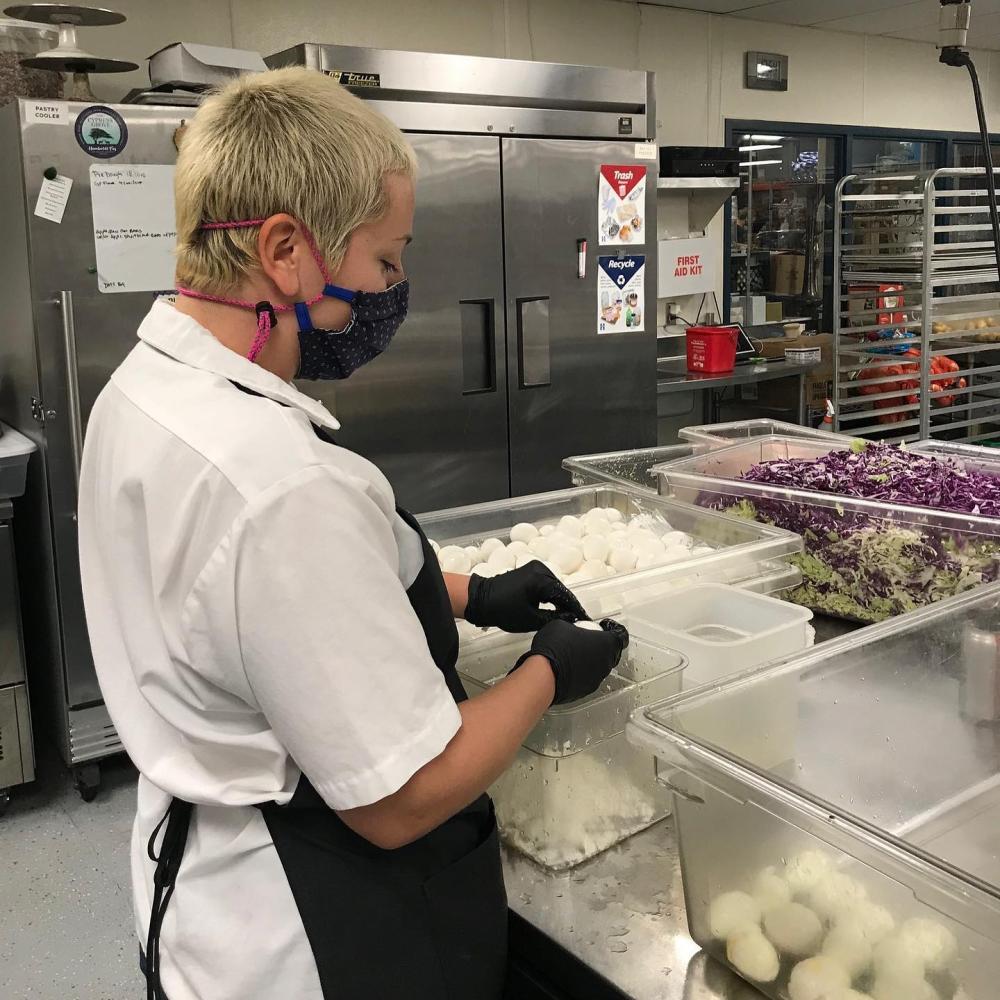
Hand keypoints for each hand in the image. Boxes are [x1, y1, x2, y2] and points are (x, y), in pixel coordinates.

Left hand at [464, 560, 587, 632]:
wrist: (480, 599)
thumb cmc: (502, 610)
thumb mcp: (531, 619)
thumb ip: (554, 618)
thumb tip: (570, 618)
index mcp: (541, 579)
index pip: (565, 595)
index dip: (575, 609)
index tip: (585, 619)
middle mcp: (540, 569)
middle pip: (561, 589)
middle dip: (569, 604)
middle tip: (578, 619)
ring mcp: (534, 568)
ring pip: (554, 586)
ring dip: (560, 599)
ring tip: (568, 615)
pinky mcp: (529, 571)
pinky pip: (546, 583)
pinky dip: (551, 594)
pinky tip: (556, 606)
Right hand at [511, 618, 628, 705]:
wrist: (543, 676)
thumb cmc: (555, 650)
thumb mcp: (561, 625)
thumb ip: (572, 627)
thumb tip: (568, 630)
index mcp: (607, 644)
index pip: (621, 636)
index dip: (613, 630)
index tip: (605, 627)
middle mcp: (606, 663)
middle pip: (611, 652)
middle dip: (600, 646)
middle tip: (586, 639)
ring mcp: (597, 679)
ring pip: (598, 667)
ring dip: (589, 661)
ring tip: (573, 654)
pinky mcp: (584, 691)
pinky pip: (586, 679)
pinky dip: (580, 673)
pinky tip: (566, 668)